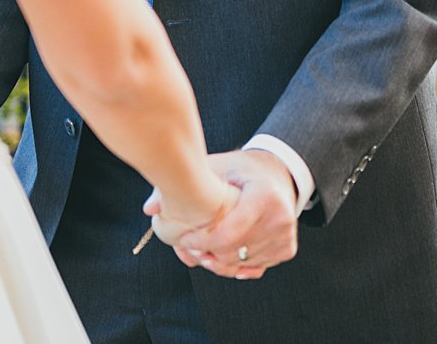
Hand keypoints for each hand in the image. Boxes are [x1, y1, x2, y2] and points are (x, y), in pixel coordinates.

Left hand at [158, 149, 299, 280]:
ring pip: (242, 264)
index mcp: (264, 195)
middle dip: (207, 254)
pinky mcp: (287, 248)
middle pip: (233, 253)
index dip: (201, 242)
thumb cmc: (241, 170)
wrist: (277, 174)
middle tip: (189, 248)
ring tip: (201, 252)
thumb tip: (149, 209)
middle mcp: (280, 218)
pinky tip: (221, 256)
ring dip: (218, 262)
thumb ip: (184, 184)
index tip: (184, 240)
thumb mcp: (216, 168)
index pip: (229, 234)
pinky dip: (235, 266)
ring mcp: (285, 235)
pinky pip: (254, 269)